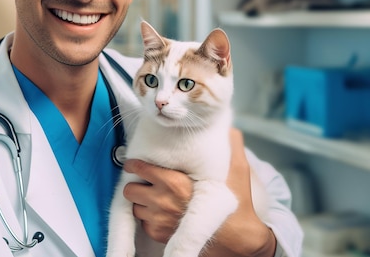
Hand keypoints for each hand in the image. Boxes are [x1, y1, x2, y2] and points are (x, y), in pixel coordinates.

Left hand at [122, 129, 276, 256]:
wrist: (239, 242)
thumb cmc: (236, 205)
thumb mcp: (238, 171)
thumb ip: (231, 146)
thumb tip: (230, 128)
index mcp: (176, 183)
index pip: (140, 169)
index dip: (135, 165)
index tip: (135, 163)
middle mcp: (164, 202)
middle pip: (130, 189)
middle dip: (136, 185)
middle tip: (145, 183)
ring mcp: (160, 221)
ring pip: (135, 207)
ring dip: (142, 203)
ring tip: (155, 199)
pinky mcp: (161, 236)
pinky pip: (143, 224)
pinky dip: (149, 219)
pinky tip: (162, 214)